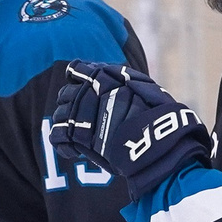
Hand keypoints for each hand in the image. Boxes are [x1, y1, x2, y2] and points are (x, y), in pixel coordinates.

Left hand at [47, 61, 213, 198]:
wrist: (162, 144)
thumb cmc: (161, 118)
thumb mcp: (148, 89)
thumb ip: (127, 81)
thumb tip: (106, 74)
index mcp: (110, 77)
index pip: (80, 70)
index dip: (77, 78)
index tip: (78, 85)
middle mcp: (95, 92)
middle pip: (67, 93)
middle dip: (69, 103)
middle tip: (76, 115)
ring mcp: (87, 115)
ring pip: (60, 114)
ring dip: (64, 124)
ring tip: (74, 134)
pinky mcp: (83, 139)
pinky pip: (59, 137)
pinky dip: (63, 145)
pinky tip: (73, 151)